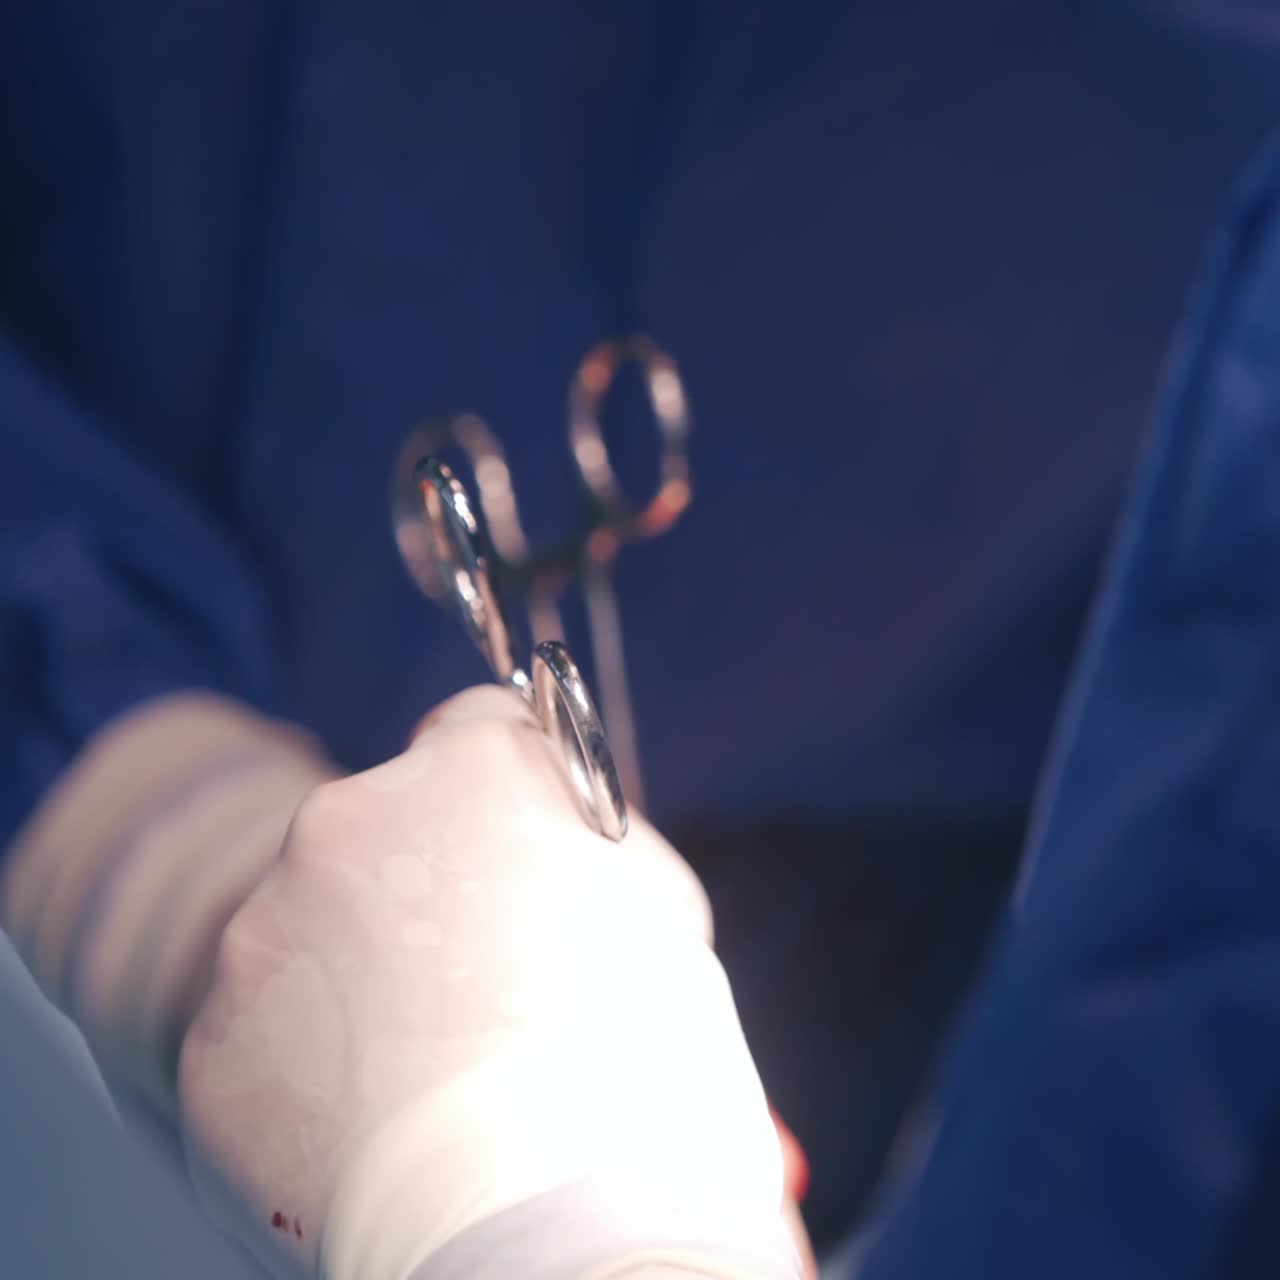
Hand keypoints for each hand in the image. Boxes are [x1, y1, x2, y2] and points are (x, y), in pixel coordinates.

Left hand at [179, 686, 799, 1279]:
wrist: (553, 1212)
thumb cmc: (640, 1057)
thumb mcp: (656, 906)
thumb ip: (588, 848)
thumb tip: (556, 853)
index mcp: (470, 769)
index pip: (474, 729)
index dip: (497, 794)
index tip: (504, 842)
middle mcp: (349, 818)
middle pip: (378, 830)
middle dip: (417, 886)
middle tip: (471, 982)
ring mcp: (266, 928)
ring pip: (310, 933)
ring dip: (354, 978)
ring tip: (428, 1066)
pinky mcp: (217, 1038)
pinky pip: (266, 1034)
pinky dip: (309, 1067)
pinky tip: (377, 1118)